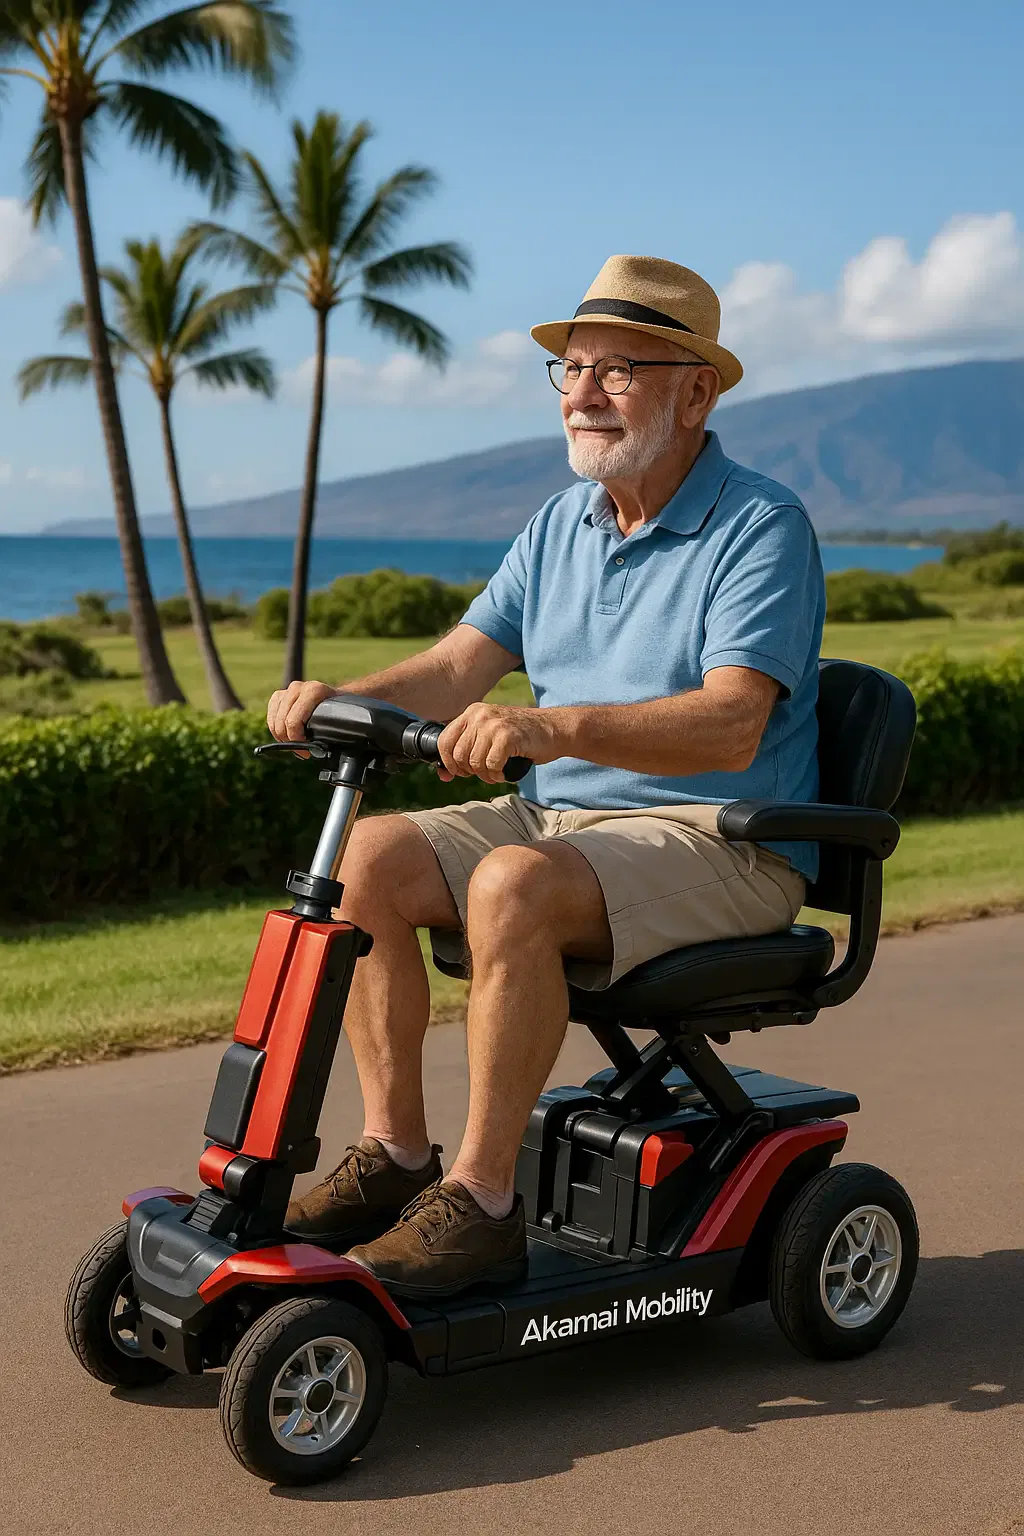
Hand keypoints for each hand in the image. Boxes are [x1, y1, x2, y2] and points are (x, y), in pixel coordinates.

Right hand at [267, 680, 336, 748]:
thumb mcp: (337, 721)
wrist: (336, 698)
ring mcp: (287, 690)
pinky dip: (274, 729)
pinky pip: (270, 716)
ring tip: (294, 744)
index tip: (306, 752)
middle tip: (301, 751)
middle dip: (289, 741)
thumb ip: (325, 732)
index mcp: (314, 691)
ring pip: (274, 721)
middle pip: (281, 723)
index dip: (296, 740)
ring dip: (281, 736)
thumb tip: (313, 750)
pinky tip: (285, 736)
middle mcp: (298, 688)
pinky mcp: (279, 695)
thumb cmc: (337, 712)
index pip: (293, 721)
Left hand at [436, 703, 560, 783]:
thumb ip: (467, 750)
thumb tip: (442, 775)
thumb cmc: (521, 736)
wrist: (553, 729)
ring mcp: (493, 724)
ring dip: (486, 775)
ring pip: (474, 762)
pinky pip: (491, 765)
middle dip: (469, 771)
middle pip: (459, 755)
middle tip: (485, 773)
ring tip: (497, 773)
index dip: (449, 762)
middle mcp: (479, 715)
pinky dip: (497, 775)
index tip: (460, 772)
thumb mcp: (489, 736)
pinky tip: (505, 772)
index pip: (444, 741)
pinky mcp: (507, 736)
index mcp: (471, 712)